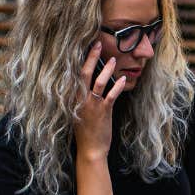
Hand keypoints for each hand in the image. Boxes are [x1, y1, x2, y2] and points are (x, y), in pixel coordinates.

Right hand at [76, 41, 127, 160]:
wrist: (90, 150)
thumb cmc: (84, 132)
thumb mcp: (77, 112)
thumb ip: (78, 98)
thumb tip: (84, 83)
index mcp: (72, 99)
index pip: (73, 75)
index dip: (78, 60)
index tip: (83, 47)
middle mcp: (80, 100)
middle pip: (83, 73)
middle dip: (91, 57)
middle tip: (97, 44)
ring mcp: (91, 105)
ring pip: (98, 82)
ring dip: (106, 69)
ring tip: (112, 59)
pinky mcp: (103, 112)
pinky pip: (111, 96)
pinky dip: (118, 86)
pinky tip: (123, 79)